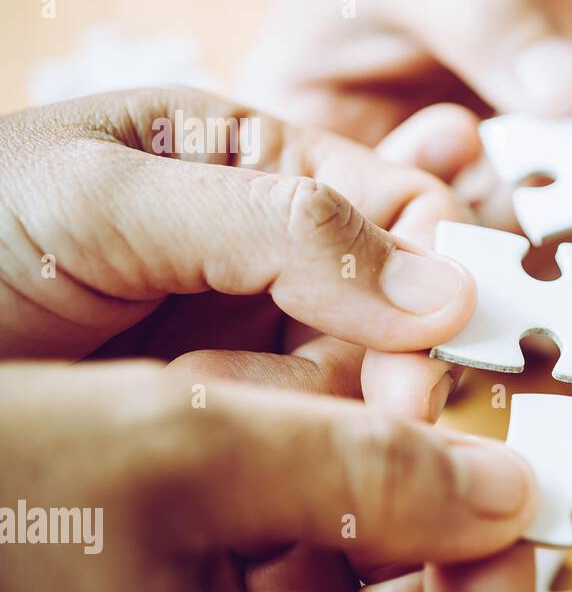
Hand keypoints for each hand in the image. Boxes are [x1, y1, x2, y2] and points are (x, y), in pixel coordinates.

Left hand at [0, 87, 476, 419]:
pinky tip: (200, 408)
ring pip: (344, 376)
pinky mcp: (213, 408)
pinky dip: (269, 435)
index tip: (445, 334)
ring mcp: (238, 333)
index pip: (388, 201)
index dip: (428, 262)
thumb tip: (438, 283)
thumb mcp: (106, 197)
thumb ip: (281, 227)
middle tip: (396, 400)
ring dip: (310, 398)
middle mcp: (258, 245)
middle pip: (383, 299)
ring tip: (198, 384)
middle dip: (385, 349)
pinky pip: (289, 428)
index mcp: (245, 157)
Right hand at [0, 361, 535, 591]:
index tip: (502, 483)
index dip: (502, 589)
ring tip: (330, 409)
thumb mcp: (189, 457)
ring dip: (351, 503)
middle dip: (422, 521)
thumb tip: (501, 489)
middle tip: (419, 423)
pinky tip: (256, 433)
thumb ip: (368, 476)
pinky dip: (280, 513)